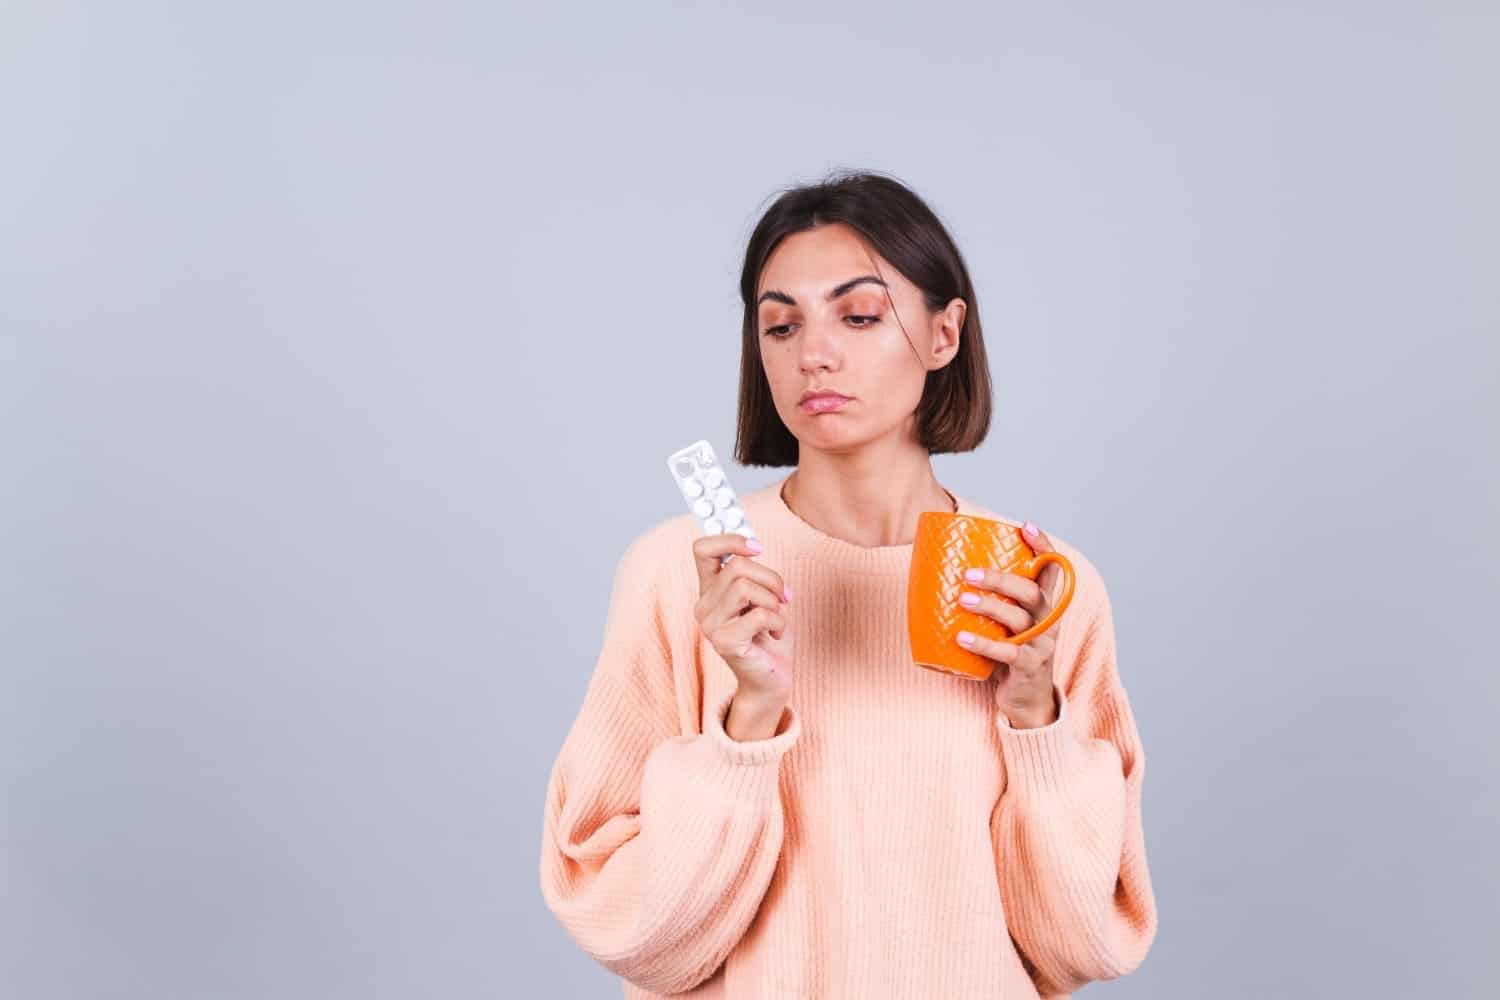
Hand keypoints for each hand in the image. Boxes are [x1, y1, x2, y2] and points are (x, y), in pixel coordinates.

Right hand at [691, 533, 793, 703]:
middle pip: (737, 567)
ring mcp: (710, 626)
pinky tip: (775, 633)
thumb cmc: (767, 636)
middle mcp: (703, 606)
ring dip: (773, 600)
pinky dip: (778, 621)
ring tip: (776, 617)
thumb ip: (751, 573)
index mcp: (709, 590)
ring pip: (746, 587)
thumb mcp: (759, 597)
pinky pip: (760, 614)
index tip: (758, 547)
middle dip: (771, 578)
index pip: (702, 549)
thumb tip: (754, 544)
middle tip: (784, 596)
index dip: (730, 539)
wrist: (770, 679)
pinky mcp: (725, 643)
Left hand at [956, 521, 1063, 728]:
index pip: (1052, 569)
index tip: (1025, 526)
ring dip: (989, 606)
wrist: (1026, 699)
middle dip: (1000, 579)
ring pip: (1019, 619)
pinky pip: (1009, 652)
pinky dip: (984, 644)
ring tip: (961, 599)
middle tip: (968, 573)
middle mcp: (1048, 620)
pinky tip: (962, 638)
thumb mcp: (1008, 622)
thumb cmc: (1010, 650)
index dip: (1043, 546)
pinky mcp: (1029, 666)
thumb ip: (994, 599)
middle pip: (1031, 592)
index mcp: (1044, 604)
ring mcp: (1041, 644)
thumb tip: (947, 569)